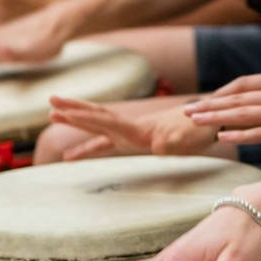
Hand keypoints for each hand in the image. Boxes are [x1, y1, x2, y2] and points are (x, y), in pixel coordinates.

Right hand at [50, 97, 218, 157]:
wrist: (209, 123)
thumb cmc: (199, 132)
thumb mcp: (187, 139)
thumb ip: (173, 141)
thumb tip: (160, 145)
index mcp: (140, 129)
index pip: (107, 121)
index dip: (85, 117)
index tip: (64, 112)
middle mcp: (131, 127)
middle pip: (97, 116)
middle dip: (74, 110)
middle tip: (50, 104)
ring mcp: (131, 132)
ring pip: (98, 125)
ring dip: (76, 120)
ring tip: (52, 115)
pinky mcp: (135, 140)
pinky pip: (106, 143)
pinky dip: (88, 147)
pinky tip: (72, 157)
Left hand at [184, 73, 260, 148]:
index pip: (245, 83)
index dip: (222, 93)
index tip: (206, 101)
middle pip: (238, 97)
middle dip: (210, 104)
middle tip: (187, 112)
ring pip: (244, 113)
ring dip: (216, 118)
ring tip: (195, 123)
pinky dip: (240, 134)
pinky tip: (222, 137)